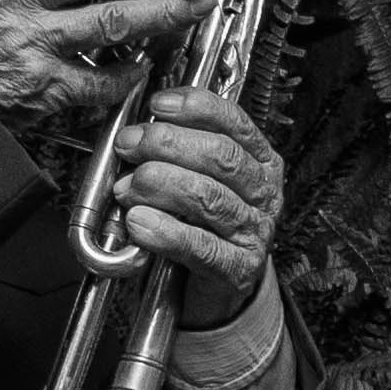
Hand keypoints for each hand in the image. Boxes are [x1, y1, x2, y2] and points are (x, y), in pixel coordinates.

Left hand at [101, 82, 281, 315]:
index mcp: (260, 162)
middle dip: (168, 144)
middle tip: (129, 144)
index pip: (235, 124)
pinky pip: (200, 245)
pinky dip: (164, 232)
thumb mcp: (201, 180)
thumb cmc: (205, 225)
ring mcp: (253, 232)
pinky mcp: (237, 268)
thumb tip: (137, 132)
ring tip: (127, 186)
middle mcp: (263, 193)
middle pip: (221, 157)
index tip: (160, 103)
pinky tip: (138, 223)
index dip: (197, 108)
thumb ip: (180, 153)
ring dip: (160, 186)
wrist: (221, 286)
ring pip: (209, 198)